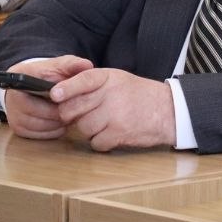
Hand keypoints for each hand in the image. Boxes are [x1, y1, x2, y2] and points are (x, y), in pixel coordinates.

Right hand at [3, 55, 93, 139]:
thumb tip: (87, 65)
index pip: (41, 91)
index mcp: (21, 77)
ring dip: (60, 122)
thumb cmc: (48, 74)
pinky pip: (42, 135)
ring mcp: (14, 115)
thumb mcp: (60, 65)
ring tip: (68, 112)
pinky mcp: (18, 129)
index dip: (60, 96)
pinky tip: (59, 120)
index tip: (71, 97)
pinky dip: (54, 130)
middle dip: (63, 110)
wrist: (32, 85)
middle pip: (45, 113)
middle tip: (75, 107)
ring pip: (45, 126)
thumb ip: (72, 64)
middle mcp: (12, 97)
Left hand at [51, 68, 175, 150]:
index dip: (66, 88)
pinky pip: (95, 142)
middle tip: (79, 116)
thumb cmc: (139, 95)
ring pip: (82, 128)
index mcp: (109, 78)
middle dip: (71, 115)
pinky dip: (101, 142)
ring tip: (104, 124)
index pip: (82, 80)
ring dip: (88, 130)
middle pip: (73, 109)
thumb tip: (60, 96)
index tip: (53, 95)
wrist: (168, 110)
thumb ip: (93, 85)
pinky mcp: (119, 133)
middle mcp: (111, 94)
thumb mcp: (118, 80)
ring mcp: (115, 114)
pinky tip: (112, 134)